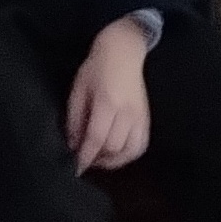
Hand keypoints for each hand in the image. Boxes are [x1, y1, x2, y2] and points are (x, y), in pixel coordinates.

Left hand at [62, 18, 152, 172]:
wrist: (123, 53)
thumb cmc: (96, 68)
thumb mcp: (78, 90)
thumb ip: (75, 119)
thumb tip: (74, 144)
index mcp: (107, 103)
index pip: (96, 138)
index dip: (85, 156)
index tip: (76, 168)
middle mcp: (127, 112)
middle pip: (113, 147)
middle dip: (97, 159)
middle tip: (84, 159)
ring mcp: (140, 116)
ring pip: (130, 151)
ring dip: (113, 161)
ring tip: (99, 159)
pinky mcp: (147, 119)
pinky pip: (141, 146)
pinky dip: (128, 156)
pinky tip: (116, 154)